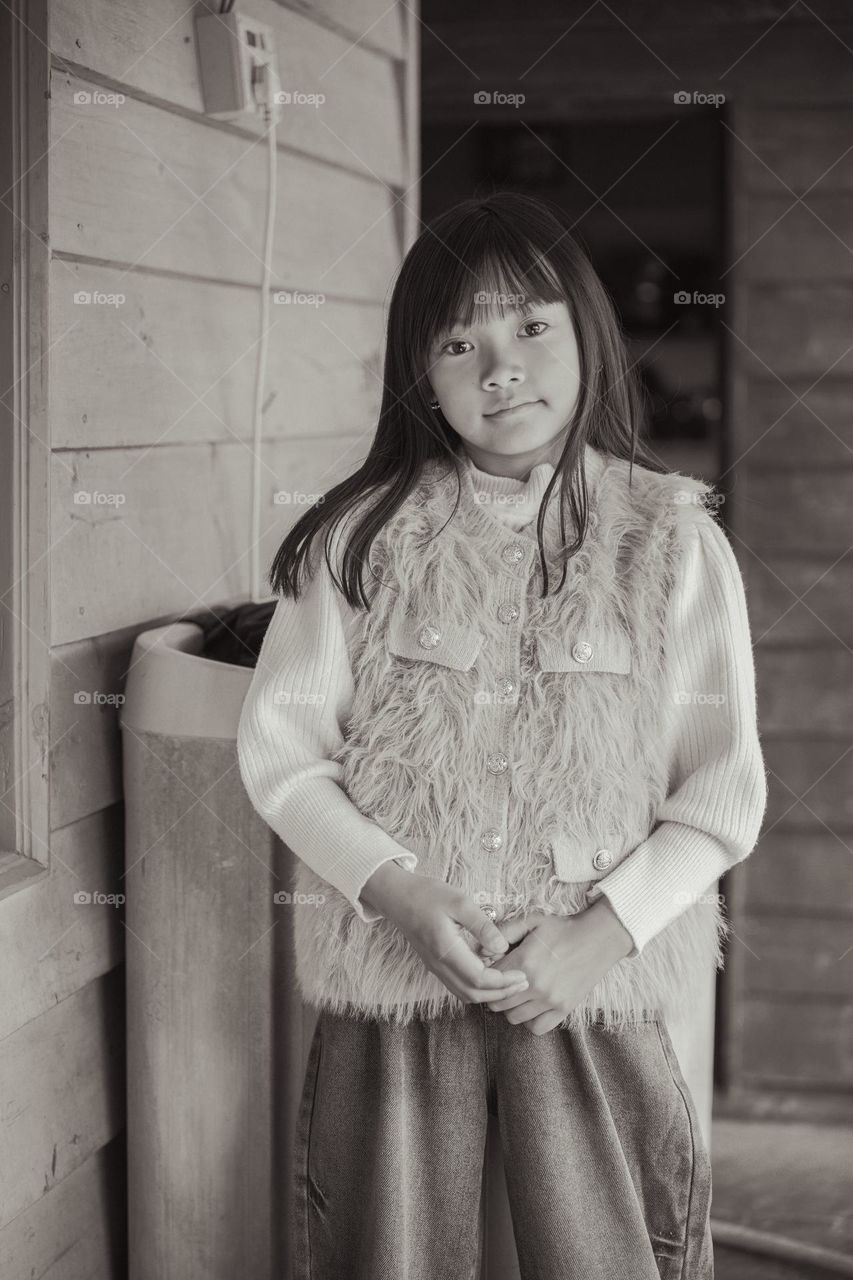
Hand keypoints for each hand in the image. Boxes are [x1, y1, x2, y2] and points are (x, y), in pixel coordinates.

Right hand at [360, 862, 530, 1006]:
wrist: (396, 896)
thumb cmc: (427, 894)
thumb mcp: (459, 901)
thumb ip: (482, 925)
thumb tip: (502, 947)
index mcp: (446, 949)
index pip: (479, 979)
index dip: (504, 982)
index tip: (522, 975)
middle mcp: (439, 965)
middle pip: (473, 994)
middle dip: (501, 993)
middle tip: (524, 983)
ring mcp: (435, 967)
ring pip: (464, 993)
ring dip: (489, 994)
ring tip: (511, 982)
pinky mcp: (434, 965)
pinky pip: (458, 985)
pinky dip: (477, 987)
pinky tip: (490, 973)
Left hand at [484, 898, 634, 1035]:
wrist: (597, 939)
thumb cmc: (562, 929)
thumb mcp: (532, 921)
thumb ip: (504, 932)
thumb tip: (481, 948)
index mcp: (524, 961)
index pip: (489, 980)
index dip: (486, 974)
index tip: (493, 969)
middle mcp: (535, 985)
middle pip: (497, 1003)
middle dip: (496, 992)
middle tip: (503, 983)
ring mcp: (550, 1000)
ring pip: (513, 1017)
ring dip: (511, 1007)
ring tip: (518, 993)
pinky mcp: (563, 1010)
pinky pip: (536, 1027)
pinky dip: (530, 1020)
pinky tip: (532, 1006)